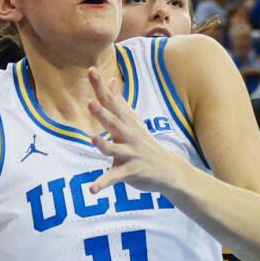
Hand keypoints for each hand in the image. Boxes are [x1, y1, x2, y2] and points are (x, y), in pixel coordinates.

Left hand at [84, 65, 191, 198]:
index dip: (100, 87)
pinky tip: (91, 189)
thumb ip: (119, 102)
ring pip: (115, 149)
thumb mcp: (133, 121)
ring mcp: (130, 154)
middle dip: (102, 114)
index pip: (111, 102)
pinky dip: (102, 183)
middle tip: (90, 103)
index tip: (91, 70)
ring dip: (104, 145)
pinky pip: (115, 178)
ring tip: (94, 140)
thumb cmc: (146, 144)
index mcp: (126, 123)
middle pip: (113, 123)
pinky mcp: (131, 171)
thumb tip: (111, 80)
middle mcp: (128, 136)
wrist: (169, 170)